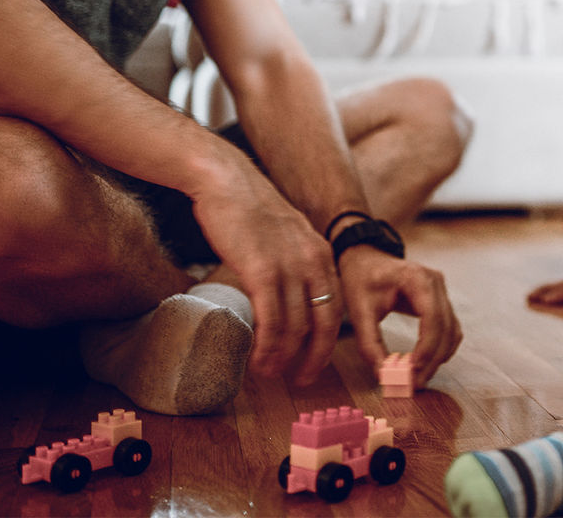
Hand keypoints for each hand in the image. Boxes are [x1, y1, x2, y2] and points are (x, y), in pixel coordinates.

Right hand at [188, 152, 342, 382]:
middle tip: (301, 380)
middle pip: (325, 323)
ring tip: (267, 373)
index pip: (336, 308)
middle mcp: (314, 261)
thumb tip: (286, 297)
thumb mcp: (286, 237)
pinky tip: (257, 360)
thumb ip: (294, 263)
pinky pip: (272, 321)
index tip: (313, 361)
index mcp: (322, 254)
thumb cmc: (248, 211)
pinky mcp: (263, 270)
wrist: (226, 181)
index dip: (326, 340)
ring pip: (296, 327)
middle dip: (314, 358)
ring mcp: (290, 266)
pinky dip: (267, 347)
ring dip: (283, 358)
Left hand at [337, 245, 460, 389]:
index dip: (426, 346)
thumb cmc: (362, 279)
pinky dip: (441, 349)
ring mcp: (442, 291)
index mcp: (417, 278)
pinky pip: (450, 329)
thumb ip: (370, 343)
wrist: (366, 259)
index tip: (412, 370)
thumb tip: (383, 374)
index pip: (433, 316)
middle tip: (415, 383)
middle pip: (446, 327)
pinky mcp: (441, 302)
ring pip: (452, 331)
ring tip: (418, 378)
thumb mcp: (359, 310)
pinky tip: (425, 364)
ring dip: (438, 357)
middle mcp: (436, 282)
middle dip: (432, 358)